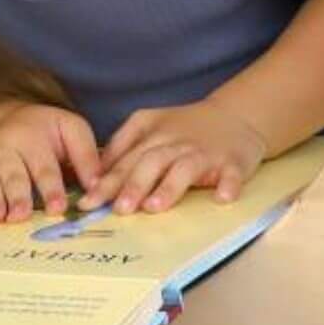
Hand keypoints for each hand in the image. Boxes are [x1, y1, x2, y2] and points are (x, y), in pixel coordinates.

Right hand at [0, 103, 102, 223]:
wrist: (11, 121)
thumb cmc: (49, 131)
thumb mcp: (72, 129)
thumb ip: (86, 156)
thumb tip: (97, 187)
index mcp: (33, 136)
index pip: (44, 166)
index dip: (51, 188)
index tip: (58, 208)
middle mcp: (6, 146)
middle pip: (13, 175)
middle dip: (17, 196)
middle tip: (21, 216)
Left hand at [77, 97, 267, 214]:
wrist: (235, 115)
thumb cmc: (185, 128)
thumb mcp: (149, 127)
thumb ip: (122, 148)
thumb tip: (93, 176)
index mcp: (151, 131)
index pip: (125, 159)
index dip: (106, 181)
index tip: (88, 202)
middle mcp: (176, 140)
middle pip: (151, 162)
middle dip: (133, 185)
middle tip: (118, 209)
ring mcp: (205, 152)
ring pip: (184, 168)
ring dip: (169, 187)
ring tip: (154, 207)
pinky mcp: (233, 162)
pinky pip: (231, 174)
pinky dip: (228, 185)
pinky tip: (222, 198)